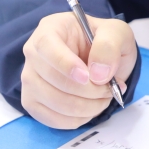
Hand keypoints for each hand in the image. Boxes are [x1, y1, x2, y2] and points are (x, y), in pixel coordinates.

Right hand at [20, 13, 136, 128]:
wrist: (102, 61)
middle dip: (87, 90)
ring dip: (85, 107)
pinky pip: (50, 118)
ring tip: (104, 98)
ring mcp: (30, 79)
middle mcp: (33, 53)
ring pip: (51, 101)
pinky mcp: (34, 102)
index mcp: (50, 29)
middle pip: (50, 78)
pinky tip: (90, 109)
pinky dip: (76, 119)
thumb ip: (110, 46)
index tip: (88, 77)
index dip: (66, 64)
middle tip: (110, 89)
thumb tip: (98, 74)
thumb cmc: (105, 43)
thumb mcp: (118, 33)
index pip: (47, 46)